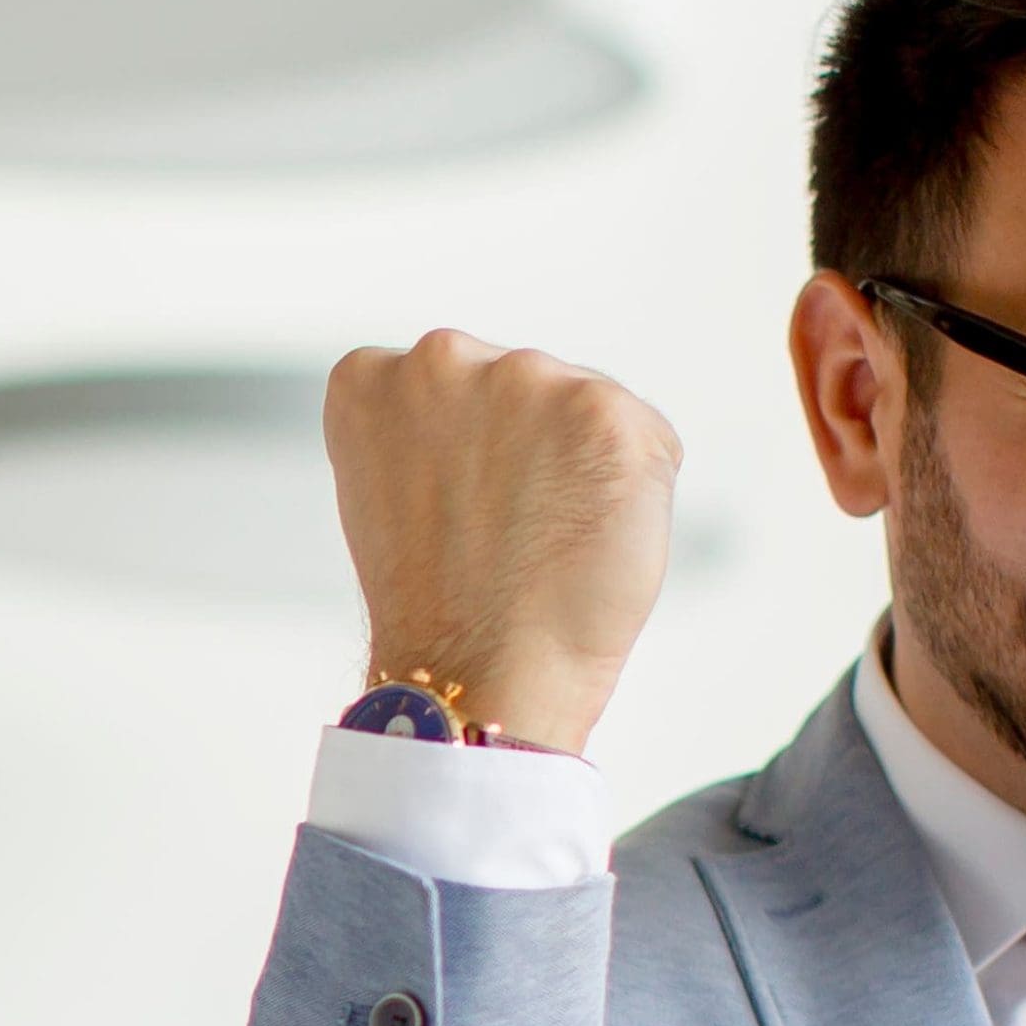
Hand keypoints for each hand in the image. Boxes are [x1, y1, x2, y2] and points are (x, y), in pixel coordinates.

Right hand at [323, 328, 684, 752]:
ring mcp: (524, 377)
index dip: (479, 465)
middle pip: (529, 389)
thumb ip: (435, 427)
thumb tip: (506, 410)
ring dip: (589, 469)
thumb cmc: (449, 605)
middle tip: (515, 537)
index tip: (466, 517)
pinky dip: (642, 492)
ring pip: (589, 410)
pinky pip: (650, 440)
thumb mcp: (401, 486)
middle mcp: (442, 356)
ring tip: (550, 541)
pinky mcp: (601, 411)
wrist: (484, 669)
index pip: (460, 389)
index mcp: (375, 376)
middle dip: (537, 456)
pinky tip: (594, 537)